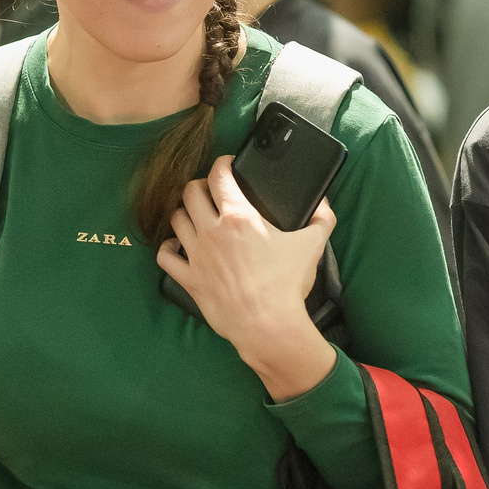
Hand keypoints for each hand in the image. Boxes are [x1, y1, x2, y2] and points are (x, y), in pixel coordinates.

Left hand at [157, 156, 338, 399]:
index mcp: (239, 217)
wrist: (267, 324)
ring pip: (176, 219)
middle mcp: (212, 230)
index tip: (227, 164)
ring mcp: (196, 254)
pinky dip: (169, 248)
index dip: (222, 163)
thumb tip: (323, 203)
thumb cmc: (287, 285)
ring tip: (196, 216)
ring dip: (185, 212)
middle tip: (212, 191)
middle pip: (190, 192)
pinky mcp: (189, 278)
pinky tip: (179, 247)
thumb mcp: (313, 246)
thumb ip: (322, 219)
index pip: (219, 175)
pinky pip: (165, 256)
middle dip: (200, 185)